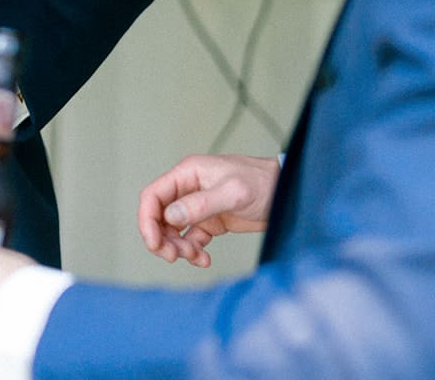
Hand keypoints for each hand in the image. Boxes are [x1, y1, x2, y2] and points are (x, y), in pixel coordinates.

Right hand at [136, 153, 280, 267]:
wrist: (287, 192)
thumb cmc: (263, 183)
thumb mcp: (232, 193)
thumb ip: (200, 204)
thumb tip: (170, 216)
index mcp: (188, 174)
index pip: (153, 196)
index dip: (147, 220)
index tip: (154, 243)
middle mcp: (189, 188)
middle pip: (159, 216)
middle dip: (162, 239)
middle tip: (173, 257)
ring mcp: (199, 206)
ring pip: (173, 231)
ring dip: (178, 247)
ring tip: (195, 257)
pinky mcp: (211, 221)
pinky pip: (191, 239)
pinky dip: (193, 252)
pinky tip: (204, 259)